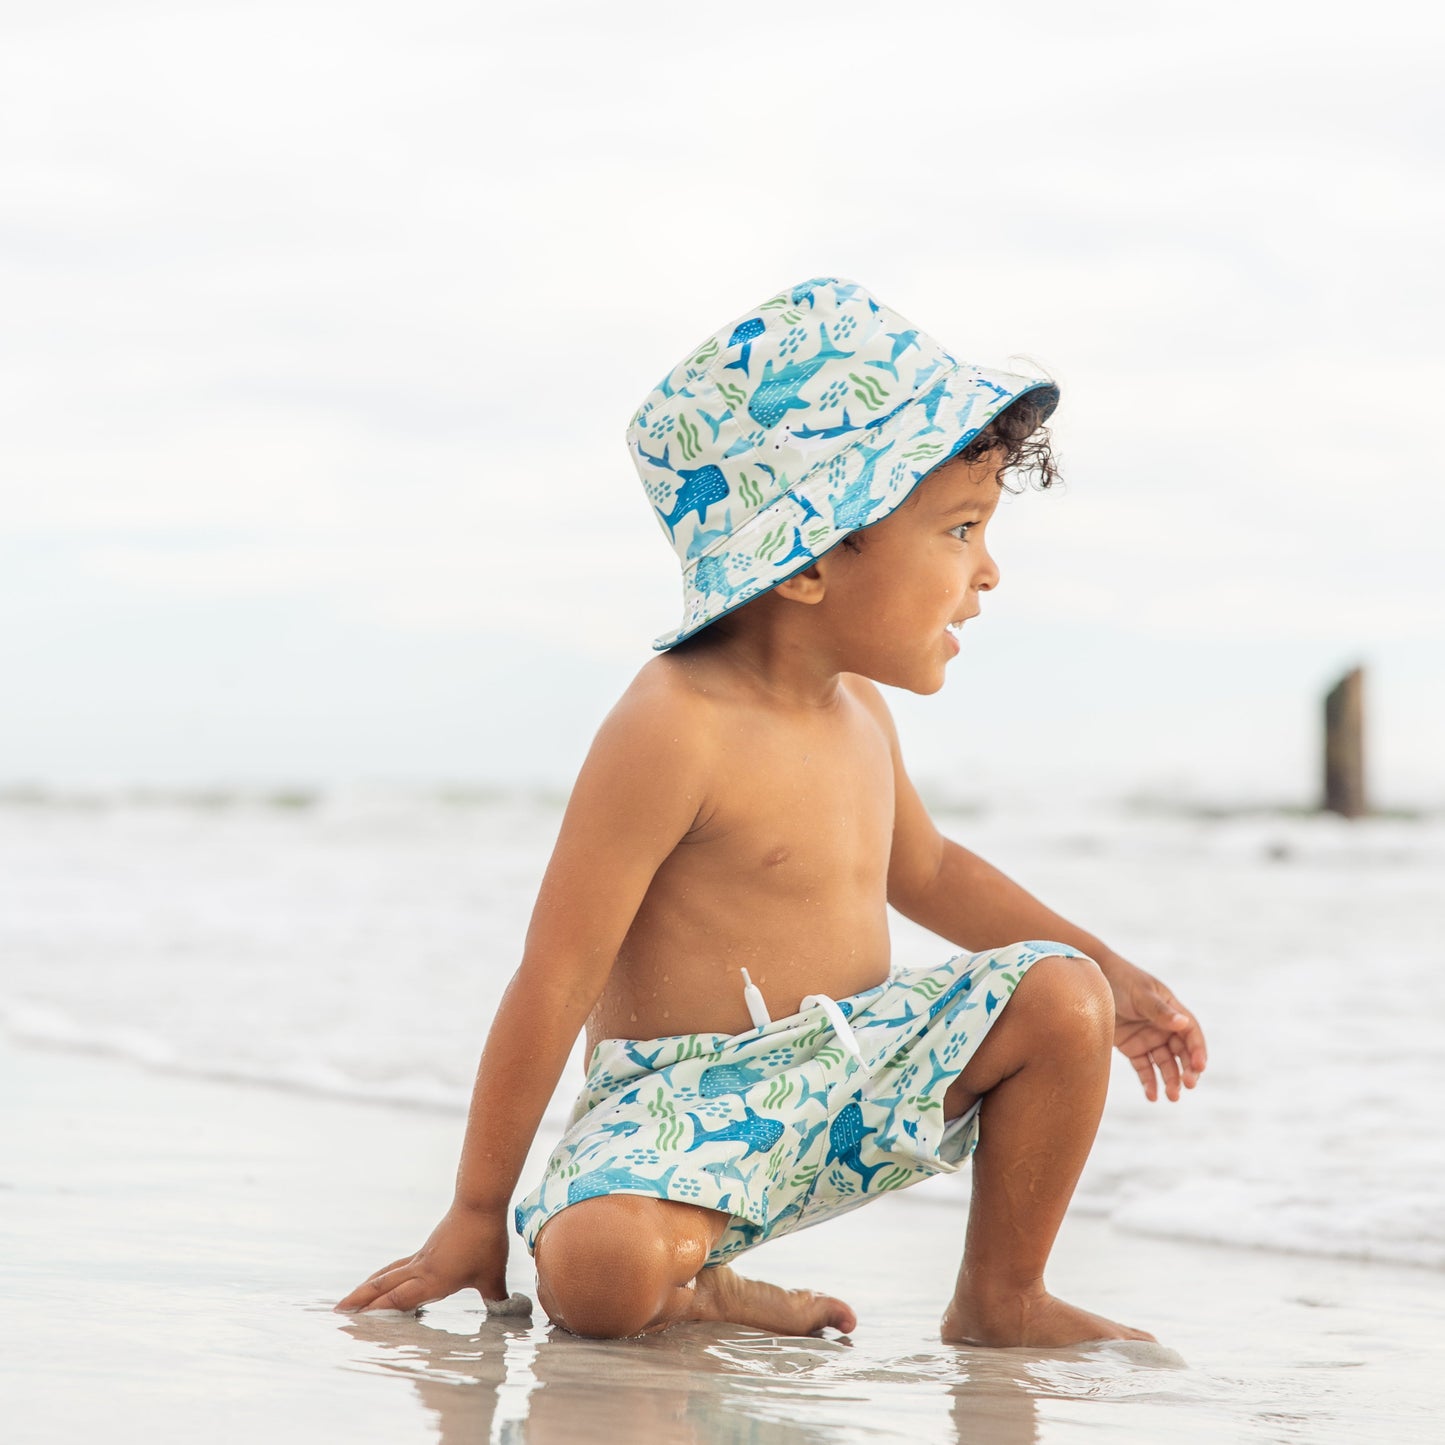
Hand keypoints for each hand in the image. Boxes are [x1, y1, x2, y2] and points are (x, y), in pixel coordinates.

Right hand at [335, 1201, 510, 1312]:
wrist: (479, 1204)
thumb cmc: (486, 1241)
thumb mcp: (493, 1275)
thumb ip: (496, 1298)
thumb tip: (508, 1313)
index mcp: (434, 1279)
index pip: (400, 1299)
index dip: (379, 1311)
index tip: (357, 1321)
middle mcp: (421, 1269)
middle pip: (384, 1286)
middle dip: (361, 1301)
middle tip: (337, 1313)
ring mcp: (420, 1258)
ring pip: (387, 1274)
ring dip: (367, 1288)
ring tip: (349, 1300)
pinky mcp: (424, 1251)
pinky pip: (397, 1267)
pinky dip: (383, 1277)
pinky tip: (381, 1281)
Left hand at [1098, 954, 1207, 1102]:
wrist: (1091, 981)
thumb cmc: (1121, 980)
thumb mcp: (1140, 994)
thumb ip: (1159, 1010)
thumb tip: (1183, 1023)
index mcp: (1172, 1011)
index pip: (1191, 1034)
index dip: (1197, 1050)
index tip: (1199, 1066)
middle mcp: (1164, 1027)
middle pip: (1181, 1053)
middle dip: (1187, 1070)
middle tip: (1187, 1086)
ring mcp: (1148, 1038)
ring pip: (1165, 1064)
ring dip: (1170, 1080)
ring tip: (1172, 1097)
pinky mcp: (1132, 1048)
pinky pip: (1144, 1068)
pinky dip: (1149, 1082)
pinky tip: (1152, 1096)